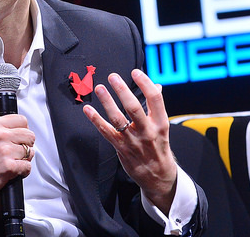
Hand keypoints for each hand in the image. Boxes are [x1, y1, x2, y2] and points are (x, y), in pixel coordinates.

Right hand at [0, 114, 34, 201]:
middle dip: (26, 145)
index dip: (24, 130)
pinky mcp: (8, 166)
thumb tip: (23, 130)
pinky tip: (13, 171)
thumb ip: (3, 128)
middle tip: (17, 152)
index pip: (22, 120)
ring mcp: (4, 150)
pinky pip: (27, 167)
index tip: (19, 138)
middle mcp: (0, 135)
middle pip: (29, 135)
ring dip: (24, 159)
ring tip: (12, 162)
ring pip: (30, 152)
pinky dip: (23, 171)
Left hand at [83, 69, 176, 214]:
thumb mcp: (162, 127)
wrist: (159, 177)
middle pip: (134, 107)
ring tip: (99, 88)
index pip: (155, 99)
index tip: (135, 72)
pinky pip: (106, 132)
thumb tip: (156, 86)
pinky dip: (95, 120)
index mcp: (160, 123)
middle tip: (113, 77)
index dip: (145, 83)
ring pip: (118, 119)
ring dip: (107, 102)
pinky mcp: (120, 148)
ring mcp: (133, 140)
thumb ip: (156, 107)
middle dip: (122, 90)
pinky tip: (88, 110)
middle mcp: (147, 131)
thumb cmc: (159, 147)